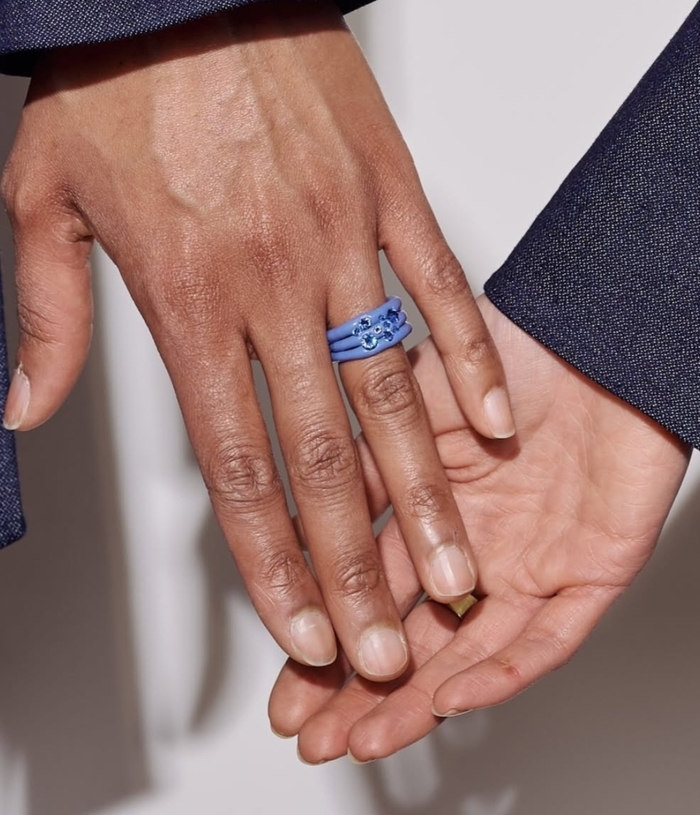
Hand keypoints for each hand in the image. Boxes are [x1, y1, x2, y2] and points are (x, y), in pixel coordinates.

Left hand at [0, 3, 512, 680]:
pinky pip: (440, 288)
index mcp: (189, 300)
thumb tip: (22, 405)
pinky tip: (490, 423)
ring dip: (424, 493)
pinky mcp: (390, 196)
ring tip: (449, 568)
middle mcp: (274, 287)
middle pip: (322, 456)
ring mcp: (341, 243)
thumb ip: (43, 316)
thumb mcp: (42, 197)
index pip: (237, 464)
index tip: (302, 623)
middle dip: (356, 564)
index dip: (271, 559)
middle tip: (386, 641)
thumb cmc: (124, 81)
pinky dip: (469, 359)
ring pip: (391, 393)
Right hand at [268, 297, 689, 759]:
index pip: (369, 584)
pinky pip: (545, 636)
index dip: (327, 628)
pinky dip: (499, 670)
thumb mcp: (411, 403)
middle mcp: (476, 542)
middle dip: (359, 684)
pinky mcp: (588, 570)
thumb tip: (296, 516)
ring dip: (416, 698)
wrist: (593, 332)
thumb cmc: (515, 349)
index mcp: (432, 506)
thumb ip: (365, 464)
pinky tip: (450, 698)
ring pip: (468, 649)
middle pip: (411, 631)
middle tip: (309, 726)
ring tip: (363, 736)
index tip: (288, 665)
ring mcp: (530, 560)